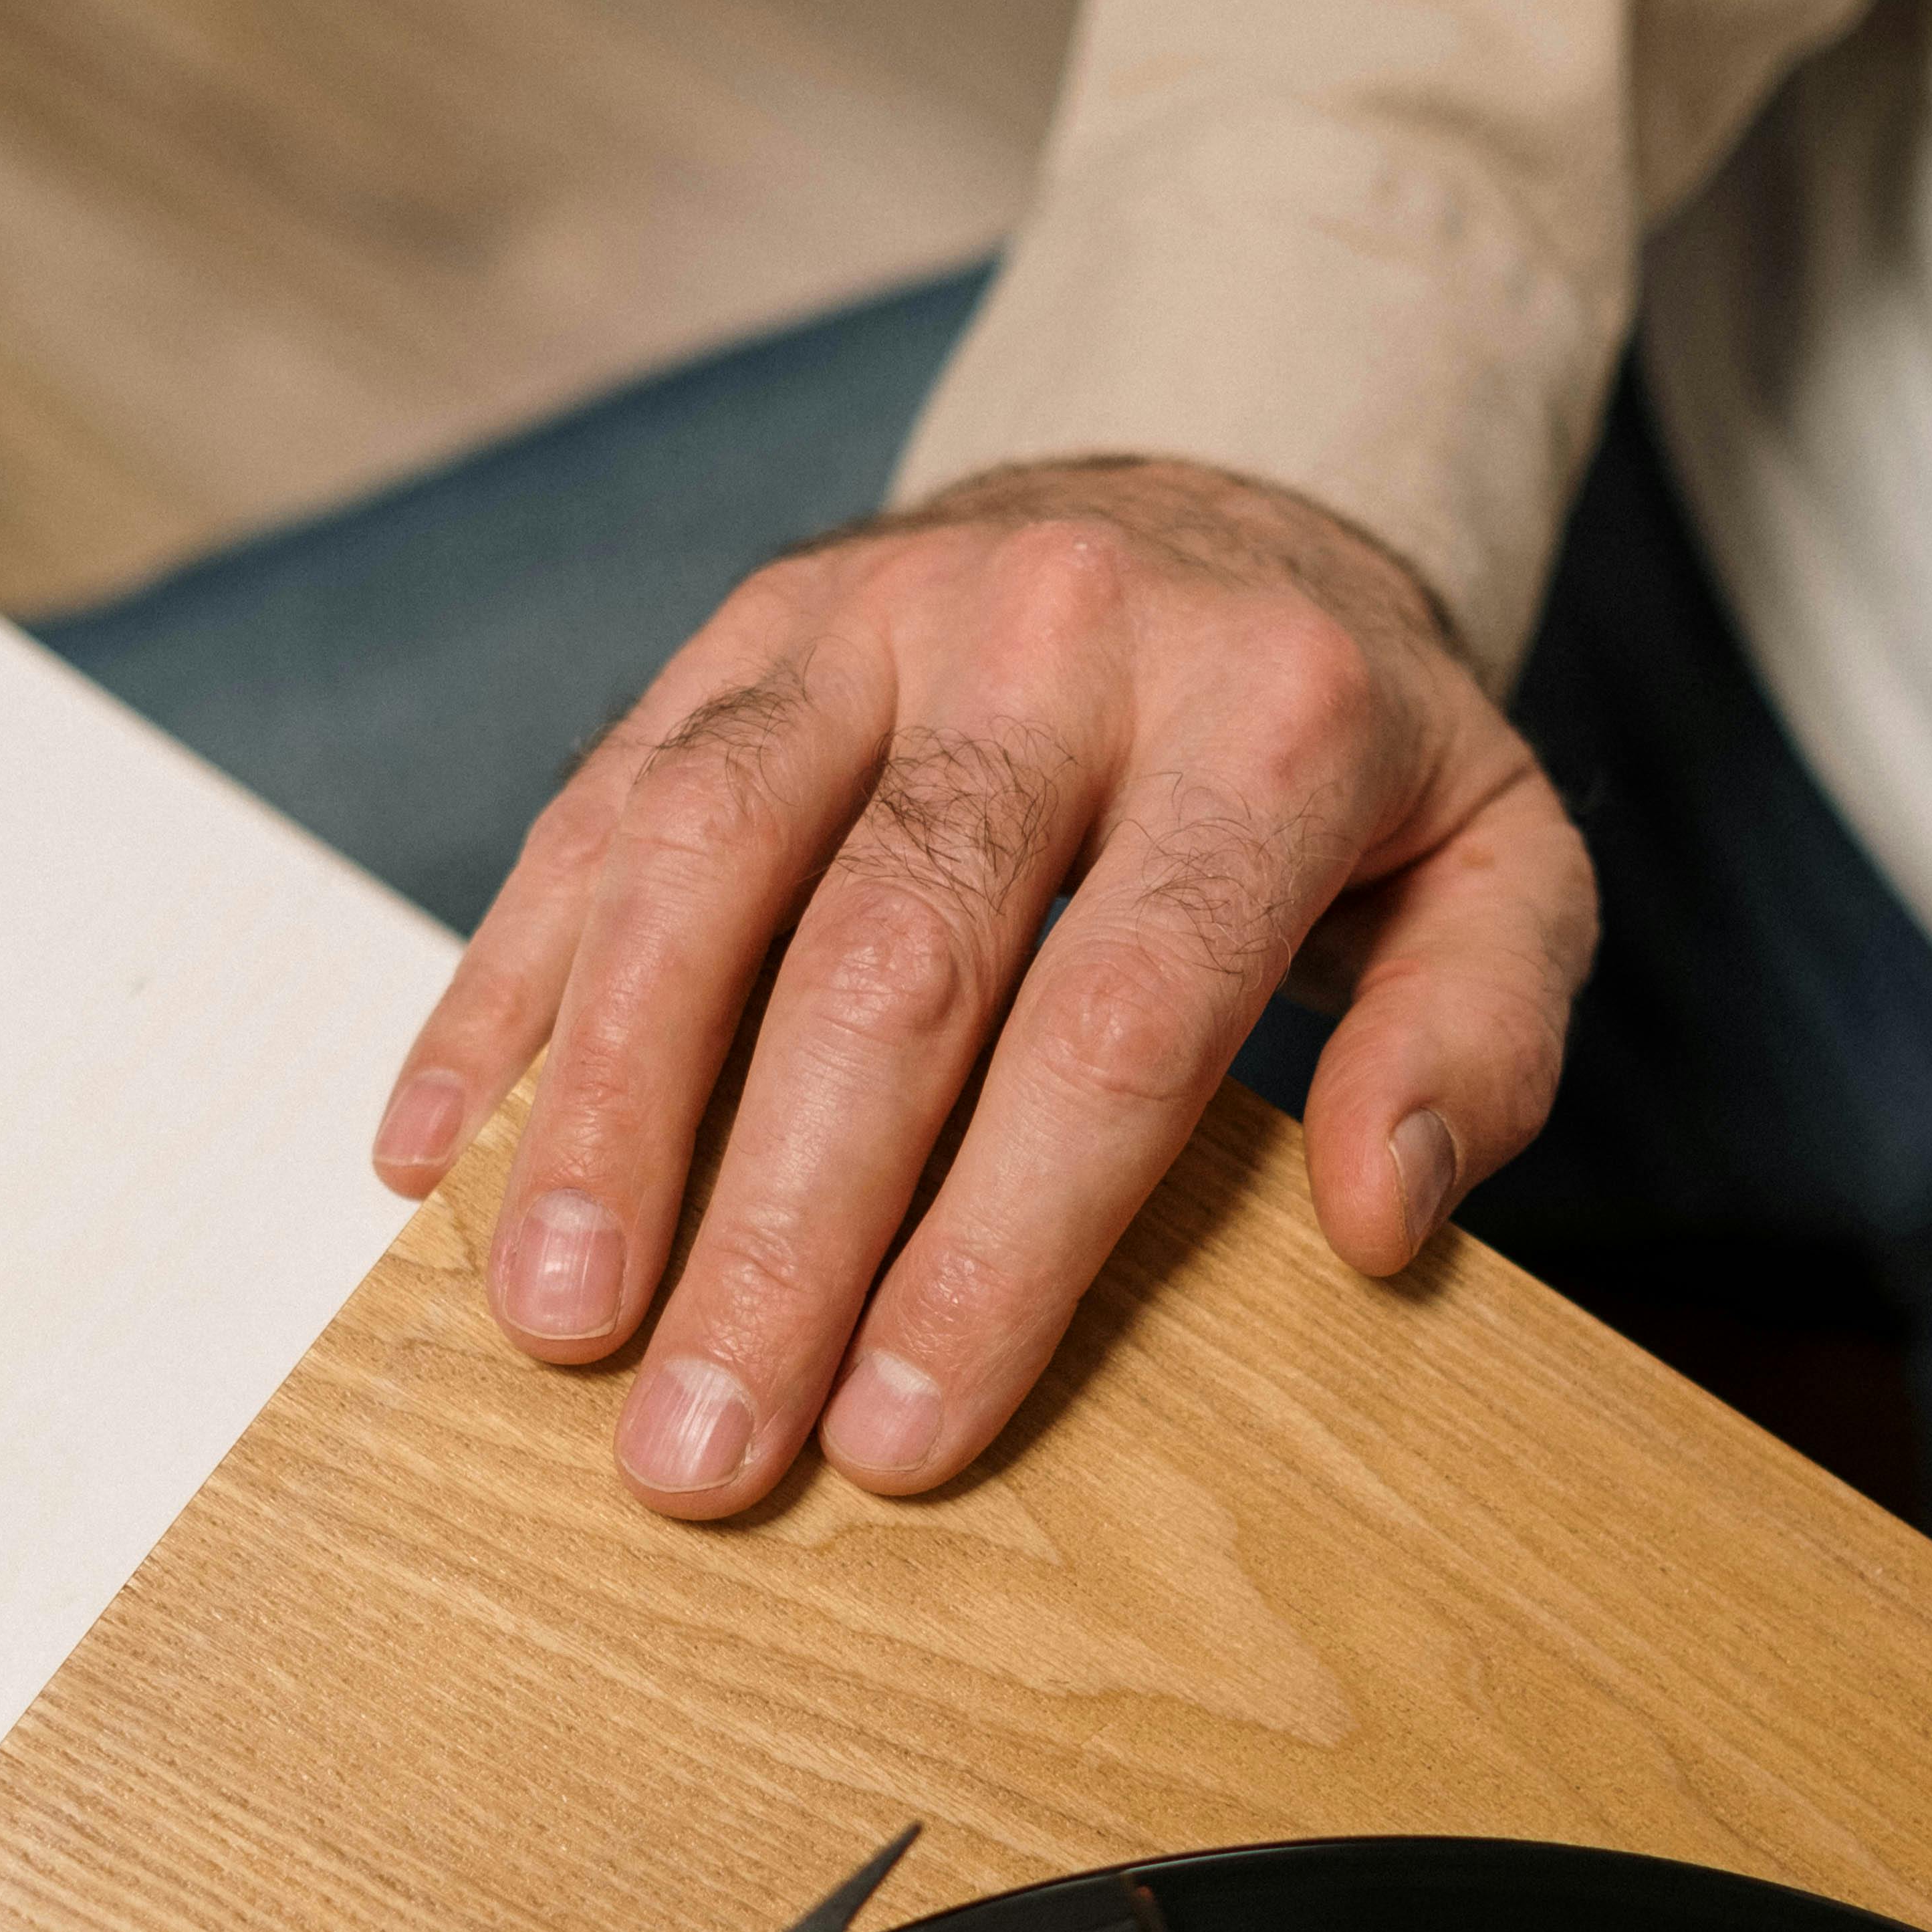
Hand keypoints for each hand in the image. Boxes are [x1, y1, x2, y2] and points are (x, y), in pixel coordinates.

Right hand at [372, 455, 1596, 1516]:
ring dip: (609, 1109)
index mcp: (1262, 716)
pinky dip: (500, 986)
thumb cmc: (1339, 747)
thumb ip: (1477, 1034)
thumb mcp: (1499, 859)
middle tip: (701, 1449)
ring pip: (702, 864)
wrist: (1215, 482)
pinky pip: (592, 809)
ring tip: (556, 1320)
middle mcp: (1049, 638)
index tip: (902, 1435)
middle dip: (783, 1231)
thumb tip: (1384, 1221)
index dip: (999, 1244)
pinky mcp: (734, 631)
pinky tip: (432, 1153)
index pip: (1117, 1017)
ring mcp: (868, 617)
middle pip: (891, 959)